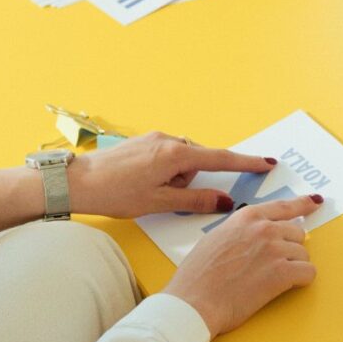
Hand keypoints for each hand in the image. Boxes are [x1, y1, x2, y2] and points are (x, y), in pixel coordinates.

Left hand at [67, 132, 278, 217]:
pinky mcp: (143, 141)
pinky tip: (141, 182)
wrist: (75, 182)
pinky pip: (167, 155)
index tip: (267, 163)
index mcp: (177, 155)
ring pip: (181, 160)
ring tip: (146, 192)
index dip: (246, 163)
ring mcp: (155, 137)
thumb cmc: (115, 193)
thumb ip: (195, 201)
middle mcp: (170, 140)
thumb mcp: (159, 204)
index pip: (221, 159)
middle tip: (164, 197)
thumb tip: (225, 201)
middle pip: (198, 162)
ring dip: (174, 177)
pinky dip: (163, 170)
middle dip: (190, 181)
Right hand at [164, 195, 321, 335]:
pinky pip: (308, 272)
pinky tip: (285, 286)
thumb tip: (256, 233)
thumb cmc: (198, 276)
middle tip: (271, 265)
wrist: (193, 302)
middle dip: (289, 248)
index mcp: (247, 217)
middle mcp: (264, 228)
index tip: (315, 202)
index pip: (284, 206)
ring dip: (293, 266)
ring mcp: (275, 248)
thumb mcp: (216, 238)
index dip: (303, 204)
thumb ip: (241, 230)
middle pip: (297, 233)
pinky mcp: (282, 272)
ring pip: (303, 254)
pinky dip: (301, 280)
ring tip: (269, 279)